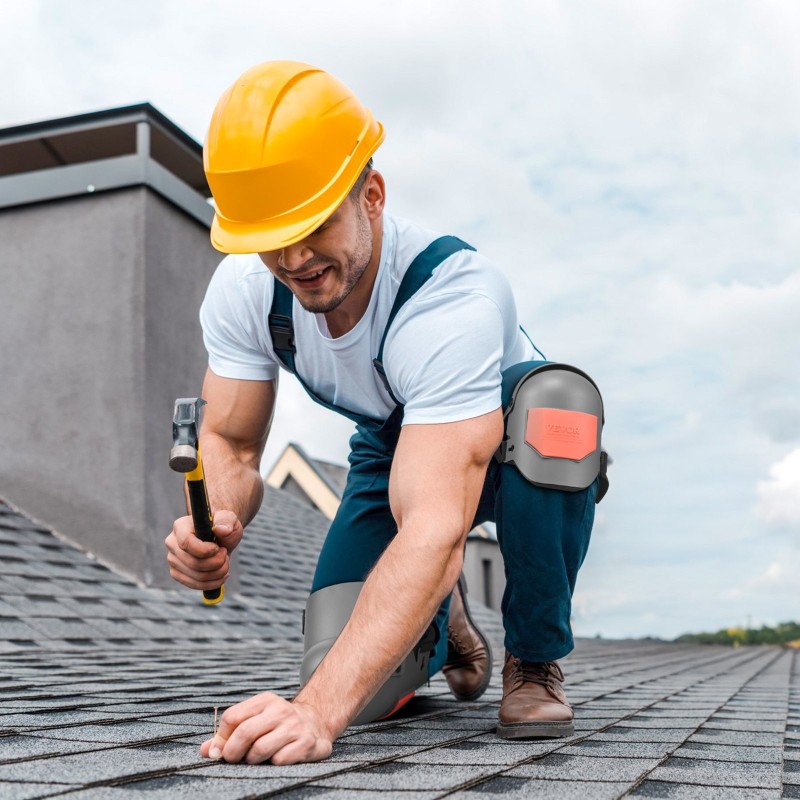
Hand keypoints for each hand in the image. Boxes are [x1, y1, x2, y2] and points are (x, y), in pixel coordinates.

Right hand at [164, 510, 242, 589]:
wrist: (219, 537)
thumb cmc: (222, 526)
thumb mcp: (228, 519)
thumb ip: (226, 521)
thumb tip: (220, 529)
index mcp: (180, 526)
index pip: (186, 542)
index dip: (205, 550)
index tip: (219, 548)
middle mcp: (172, 543)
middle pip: (193, 562)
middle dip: (216, 562)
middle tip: (226, 554)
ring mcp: (172, 559)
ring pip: (196, 576)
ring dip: (217, 572)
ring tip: (225, 562)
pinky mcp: (176, 573)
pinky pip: (194, 584)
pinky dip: (212, 582)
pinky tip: (222, 574)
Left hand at [200, 692, 333, 764]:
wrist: (316, 723)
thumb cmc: (278, 724)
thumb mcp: (256, 719)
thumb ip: (230, 734)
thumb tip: (205, 751)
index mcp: (265, 701)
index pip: (232, 717)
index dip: (222, 738)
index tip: (221, 750)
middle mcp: (280, 710)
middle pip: (244, 733)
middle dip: (232, 753)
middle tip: (233, 760)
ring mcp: (295, 726)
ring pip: (260, 749)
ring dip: (252, 760)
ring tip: (255, 759)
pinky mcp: (306, 743)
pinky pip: (279, 760)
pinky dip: (272, 764)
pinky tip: (276, 759)